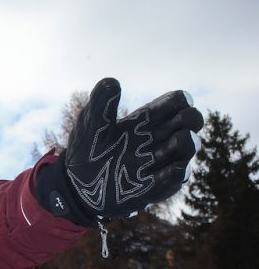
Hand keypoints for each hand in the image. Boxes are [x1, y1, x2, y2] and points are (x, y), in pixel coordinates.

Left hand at [38, 78, 202, 225]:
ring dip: (186, 143)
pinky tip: (173, 169)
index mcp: (145, 120)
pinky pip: (177, 177)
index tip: (175, 102)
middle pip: (189, 122)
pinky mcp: (157, 186)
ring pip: (187, 148)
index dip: (180, 100)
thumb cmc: (86, 150)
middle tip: (183, 121)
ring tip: (178, 140)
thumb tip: (112, 81)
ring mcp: (159, 162)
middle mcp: (157, 138)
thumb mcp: (90, 123)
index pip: (175, 103)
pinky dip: (178, 171)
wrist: (76, 186)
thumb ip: (100, 102)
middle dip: (192, 118)